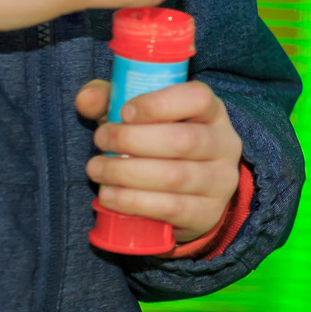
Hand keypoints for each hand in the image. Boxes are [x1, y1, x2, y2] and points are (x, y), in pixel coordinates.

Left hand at [77, 78, 242, 251]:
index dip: (160, 103)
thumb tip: (86, 100)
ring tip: (96, 169)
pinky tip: (109, 196)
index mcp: (212, 112)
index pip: (198, 98)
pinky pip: (170, 208)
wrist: (191, 196)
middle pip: (183, 140)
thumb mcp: (140, 117)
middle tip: (100, 140)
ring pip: (174, 177)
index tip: (125, 112)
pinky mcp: (207, 213)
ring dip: (126, 173)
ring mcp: (220, 182)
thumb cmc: (160, 145)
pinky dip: (133, 201)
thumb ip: (110, 101)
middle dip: (132, 140)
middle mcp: (224, 145)